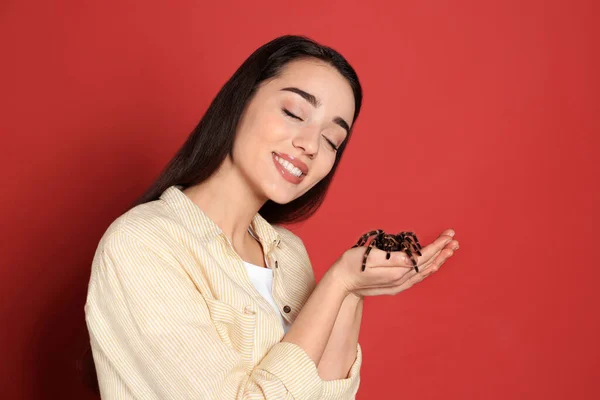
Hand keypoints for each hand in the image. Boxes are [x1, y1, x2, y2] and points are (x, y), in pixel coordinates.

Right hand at [329, 229, 458, 297]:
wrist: (342, 283)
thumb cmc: (351, 265)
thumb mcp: (368, 257)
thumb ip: (392, 259)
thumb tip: (412, 258)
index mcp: (396, 272)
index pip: (423, 257)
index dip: (437, 246)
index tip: (448, 236)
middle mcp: (401, 280)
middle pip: (427, 264)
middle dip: (442, 251)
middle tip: (454, 240)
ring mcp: (399, 285)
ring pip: (425, 272)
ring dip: (439, 260)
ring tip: (450, 250)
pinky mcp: (396, 286)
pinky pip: (418, 277)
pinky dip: (429, 270)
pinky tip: (434, 265)